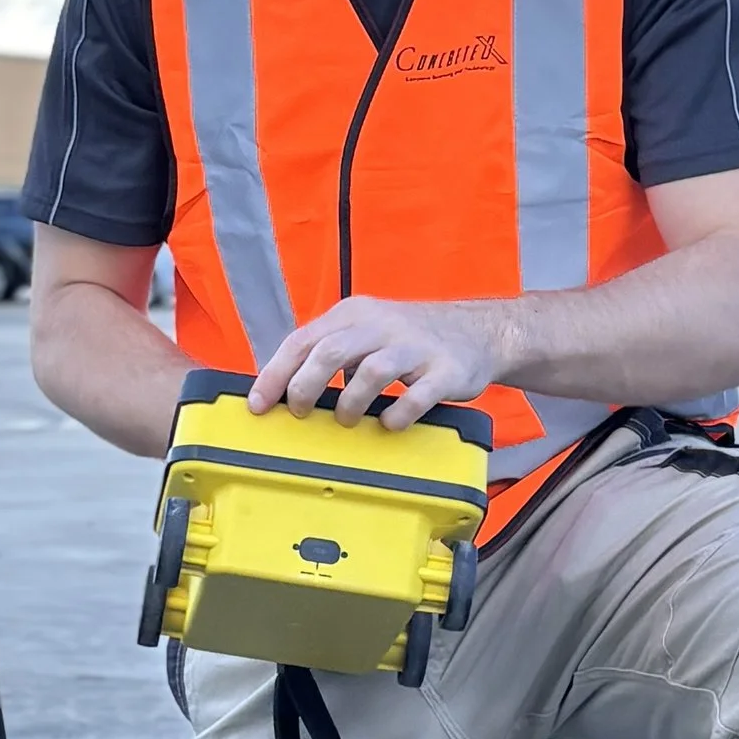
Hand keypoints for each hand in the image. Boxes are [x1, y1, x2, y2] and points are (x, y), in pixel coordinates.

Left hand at [250, 295, 514, 429]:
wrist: (480, 332)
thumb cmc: (411, 341)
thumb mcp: (367, 333)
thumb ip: (331, 353)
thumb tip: (285, 389)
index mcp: (355, 314)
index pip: (303, 339)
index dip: (275, 373)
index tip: (258, 404)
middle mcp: (382, 324)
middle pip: (329, 351)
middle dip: (304, 386)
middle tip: (298, 412)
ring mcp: (415, 346)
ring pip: (371, 371)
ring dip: (350, 403)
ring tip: (346, 419)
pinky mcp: (445, 369)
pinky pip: (417, 395)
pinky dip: (398, 415)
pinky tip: (390, 424)